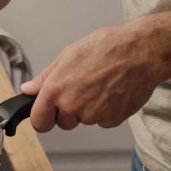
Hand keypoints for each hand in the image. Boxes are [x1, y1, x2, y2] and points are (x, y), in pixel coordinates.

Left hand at [21, 23, 165, 131]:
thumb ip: (46, 77)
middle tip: (83, 88)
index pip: (40, 121)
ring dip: (90, 108)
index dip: (43, 118)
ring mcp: (93, 116)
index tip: (47, 113)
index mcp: (57, 89)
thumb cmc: (107, 48)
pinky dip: (107, 111)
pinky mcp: (112, 120)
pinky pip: (103, 121)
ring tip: (102, 84)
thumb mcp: (69, 55)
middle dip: (69, 110)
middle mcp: (72, 106)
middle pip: (63, 122)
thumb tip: (29, 89)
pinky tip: (113, 91)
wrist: (141, 53)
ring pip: (85, 120)